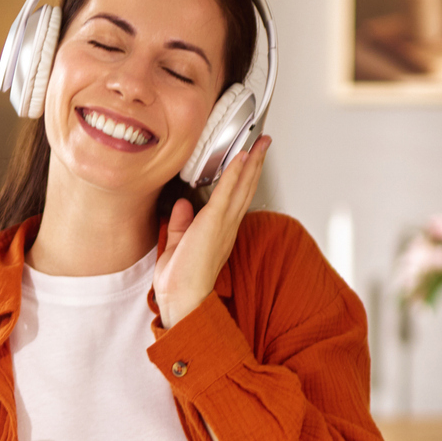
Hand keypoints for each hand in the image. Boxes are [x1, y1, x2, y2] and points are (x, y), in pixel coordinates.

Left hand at [152, 135, 271, 329]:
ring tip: (261, 142)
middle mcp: (227, 226)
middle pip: (246, 187)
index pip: (236, 198)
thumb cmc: (180, 281)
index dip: (244, 177)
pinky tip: (242, 156)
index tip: (248, 160)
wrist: (182, 298)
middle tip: (264, 143)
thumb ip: (181, 224)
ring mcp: (223, 224)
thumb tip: (183, 206)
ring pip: (243, 185)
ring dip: (252, 161)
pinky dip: (235, 172)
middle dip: (256, 163)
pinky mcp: (214, 222)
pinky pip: (228, 191)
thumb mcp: (177, 245)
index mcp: (220, 232)